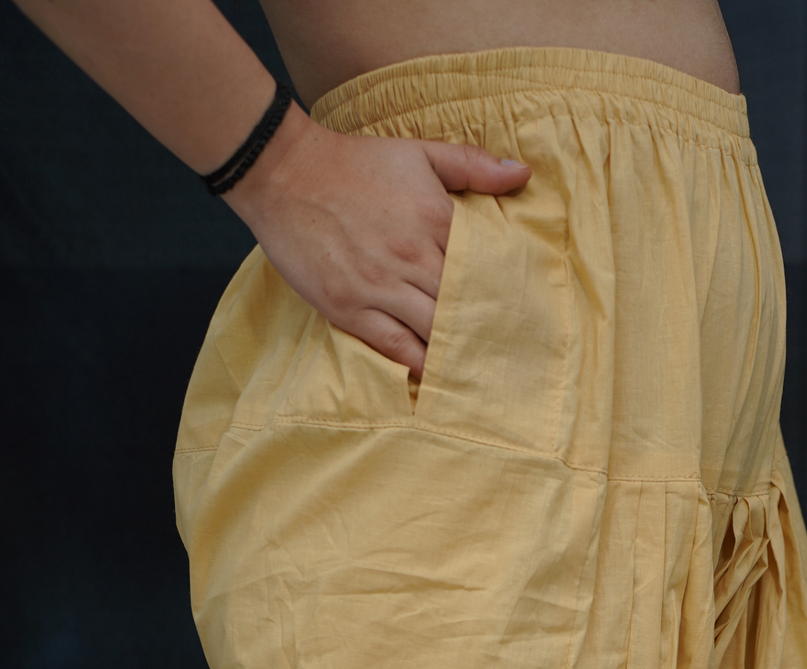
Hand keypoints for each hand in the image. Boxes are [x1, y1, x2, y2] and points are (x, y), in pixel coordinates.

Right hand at [228, 104, 530, 375]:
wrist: (283, 172)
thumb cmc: (354, 163)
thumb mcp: (418, 152)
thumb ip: (472, 165)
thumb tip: (521, 175)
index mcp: (436, 219)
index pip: (486, 268)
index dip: (504, 292)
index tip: (523, 311)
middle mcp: (413, 257)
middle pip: (466, 307)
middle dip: (487, 329)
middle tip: (510, 352)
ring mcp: (381, 287)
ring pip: (436, 333)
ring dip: (458, 353)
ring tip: (480, 372)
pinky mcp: (351, 309)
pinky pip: (396, 349)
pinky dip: (420, 367)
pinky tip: (437, 378)